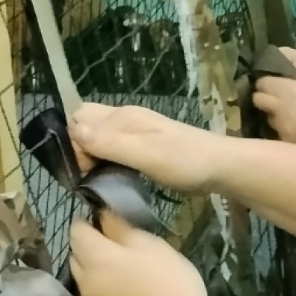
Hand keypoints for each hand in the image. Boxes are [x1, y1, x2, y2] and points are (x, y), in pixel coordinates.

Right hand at [69, 103, 222, 192]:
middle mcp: (124, 117)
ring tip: (101, 178)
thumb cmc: (185, 162)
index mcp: (123, 117)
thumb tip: (74, 132)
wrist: (220, 166)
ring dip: (92, 154)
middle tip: (92, 175)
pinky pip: (112, 144)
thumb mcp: (147, 155)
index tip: (86, 169)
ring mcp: (134, 129)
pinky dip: (106, 158)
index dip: (74, 143)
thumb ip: (111, 144)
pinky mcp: (142, 142)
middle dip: (79, 147)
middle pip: (85, 123)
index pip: (78, 118)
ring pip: (98, 135)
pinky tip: (115, 175)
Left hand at [69, 214, 210, 295]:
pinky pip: (92, 295)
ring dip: (93, 266)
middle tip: (116, 243)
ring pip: (82, 275)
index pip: (76, 230)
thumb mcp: (150, 244)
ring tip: (120, 267)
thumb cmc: (168, 280)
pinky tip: (123, 289)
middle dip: (89, 244)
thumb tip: (102, 216)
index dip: (88, 221)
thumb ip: (119, 228)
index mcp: (94, 256)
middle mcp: (84, 279)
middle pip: (75, 253)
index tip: (106, 220)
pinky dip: (100, 286)